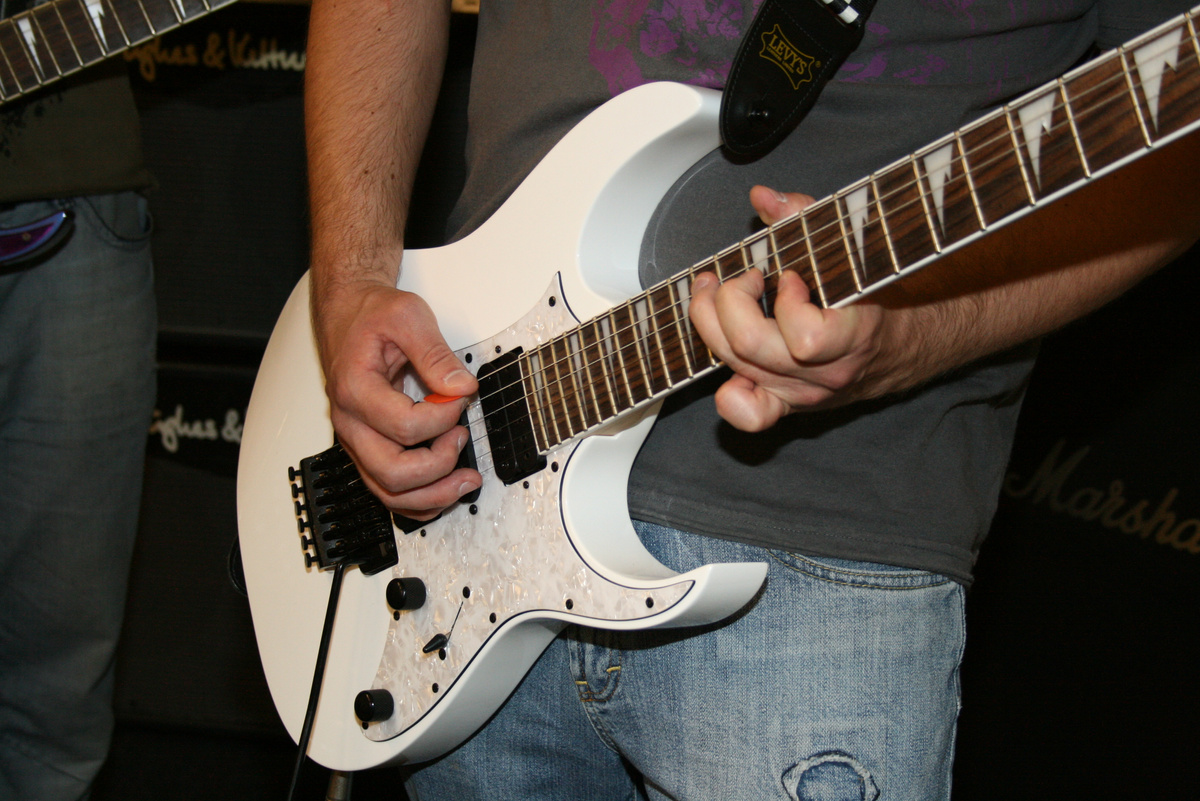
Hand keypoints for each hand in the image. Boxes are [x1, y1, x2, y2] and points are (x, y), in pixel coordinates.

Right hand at [315, 279, 480, 517]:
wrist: (347, 314)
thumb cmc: (371, 315)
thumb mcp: (408, 316)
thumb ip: (436, 353)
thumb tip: (461, 387)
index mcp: (355, 389)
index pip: (404, 426)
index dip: (442, 418)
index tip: (460, 398)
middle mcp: (350, 422)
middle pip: (392, 473)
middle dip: (438, 467)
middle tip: (463, 440)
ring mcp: (356, 440)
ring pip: (388, 492)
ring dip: (432, 495)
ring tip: (466, 480)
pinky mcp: (366, 447)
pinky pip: (387, 489)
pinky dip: (418, 500)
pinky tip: (444, 489)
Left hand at [688, 186, 887, 431]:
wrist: (904, 345)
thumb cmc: (881, 293)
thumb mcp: (854, 248)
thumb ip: (807, 217)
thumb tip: (763, 198)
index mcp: (853, 337)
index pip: (805, 338)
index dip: (787, 301)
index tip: (792, 277)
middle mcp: (824, 376)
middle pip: (749, 346)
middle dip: (731, 298)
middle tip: (746, 276)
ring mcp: (801, 394)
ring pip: (734, 367)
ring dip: (711, 321)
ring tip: (716, 292)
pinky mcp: (784, 404)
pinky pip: (746, 414)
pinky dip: (726, 392)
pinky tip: (726, 352)